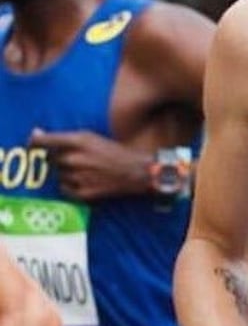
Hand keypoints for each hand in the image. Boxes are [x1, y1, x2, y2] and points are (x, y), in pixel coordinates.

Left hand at [29, 128, 151, 200]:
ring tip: (85, 170)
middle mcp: (74, 159)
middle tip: (77, 159)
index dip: (34, 143)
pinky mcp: (81, 192)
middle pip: (50, 159)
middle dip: (59, 159)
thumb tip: (35, 133)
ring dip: (66, 172)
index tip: (32, 144)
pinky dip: (70, 185)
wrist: (137, 172)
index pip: (43, 141)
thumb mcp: (91, 138)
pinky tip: (86, 181)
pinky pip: (63, 188)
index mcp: (78, 141)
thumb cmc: (114, 152)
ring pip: (57, 174)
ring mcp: (77, 176)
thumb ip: (63, 137)